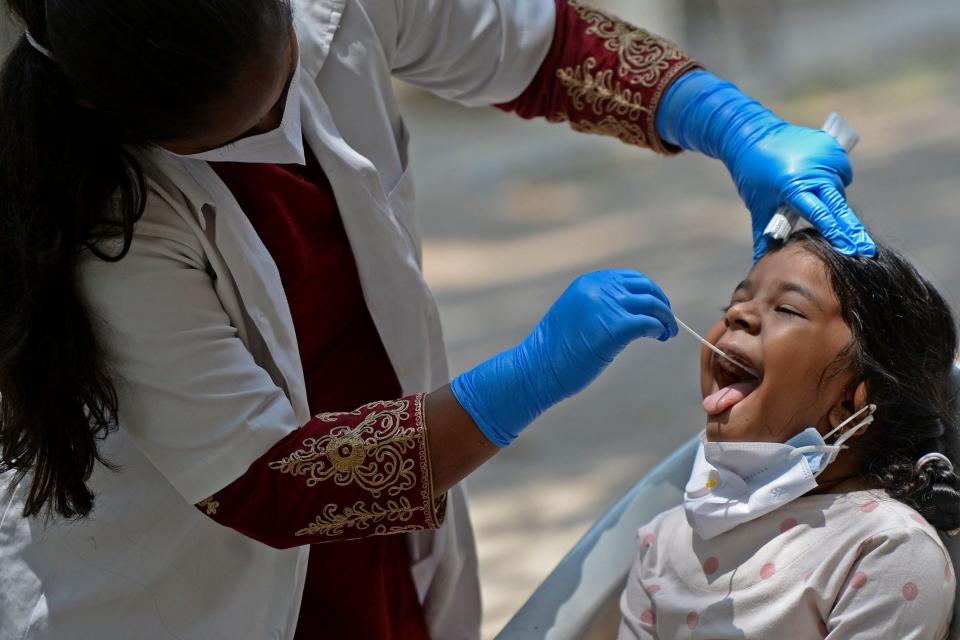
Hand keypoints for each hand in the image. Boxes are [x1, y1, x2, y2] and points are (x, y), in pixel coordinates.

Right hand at [451, 270, 676, 446]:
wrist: (536, 369)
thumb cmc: (553, 352)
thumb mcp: (574, 316)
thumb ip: (597, 307)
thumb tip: (628, 312)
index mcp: (588, 283)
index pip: (631, 279)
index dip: (649, 293)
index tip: (655, 309)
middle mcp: (598, 288)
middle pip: (646, 288)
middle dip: (661, 304)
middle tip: (667, 323)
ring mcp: (606, 306)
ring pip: (652, 304)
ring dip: (666, 319)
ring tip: (667, 333)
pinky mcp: (614, 328)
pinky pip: (649, 323)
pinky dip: (659, 329)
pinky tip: (659, 338)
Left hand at [657, 70, 875, 260]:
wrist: (753, 135)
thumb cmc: (753, 176)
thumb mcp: (758, 207)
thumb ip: (763, 237)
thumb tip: (761, 266)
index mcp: (793, 186)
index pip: (820, 214)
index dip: (835, 233)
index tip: (851, 249)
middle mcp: (813, 170)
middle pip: (838, 206)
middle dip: (851, 230)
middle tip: (867, 251)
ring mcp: (825, 156)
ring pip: (839, 189)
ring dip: (834, 201)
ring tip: (816, 200)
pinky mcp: (831, 145)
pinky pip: (840, 171)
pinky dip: (834, 180)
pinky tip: (819, 181)